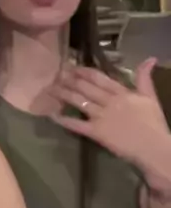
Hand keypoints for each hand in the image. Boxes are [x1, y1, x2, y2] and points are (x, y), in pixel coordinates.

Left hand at [50, 59, 170, 172]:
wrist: (155, 149)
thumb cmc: (154, 124)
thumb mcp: (150, 97)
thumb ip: (145, 77)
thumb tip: (150, 58)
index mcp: (122, 93)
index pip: (99, 78)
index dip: (84, 71)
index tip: (72, 67)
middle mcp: (109, 102)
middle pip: (85, 87)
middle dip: (69, 80)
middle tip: (57, 74)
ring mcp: (101, 117)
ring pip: (79, 101)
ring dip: (64, 94)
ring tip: (51, 88)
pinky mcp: (97, 133)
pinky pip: (77, 125)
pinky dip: (64, 120)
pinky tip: (53, 115)